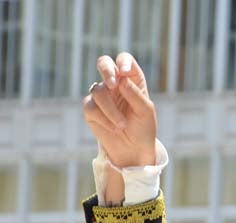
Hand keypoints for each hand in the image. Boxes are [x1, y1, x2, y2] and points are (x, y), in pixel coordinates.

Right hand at [82, 53, 157, 167]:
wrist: (134, 150)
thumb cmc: (143, 128)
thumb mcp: (145, 112)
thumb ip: (135, 94)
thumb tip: (121, 79)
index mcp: (132, 80)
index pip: (125, 60)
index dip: (123, 62)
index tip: (124, 72)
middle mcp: (115, 84)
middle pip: (104, 63)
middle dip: (106, 70)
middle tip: (112, 84)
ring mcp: (101, 95)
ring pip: (99, 91)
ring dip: (111, 110)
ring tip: (122, 125)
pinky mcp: (90, 109)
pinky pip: (91, 107)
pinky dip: (104, 119)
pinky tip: (114, 129)